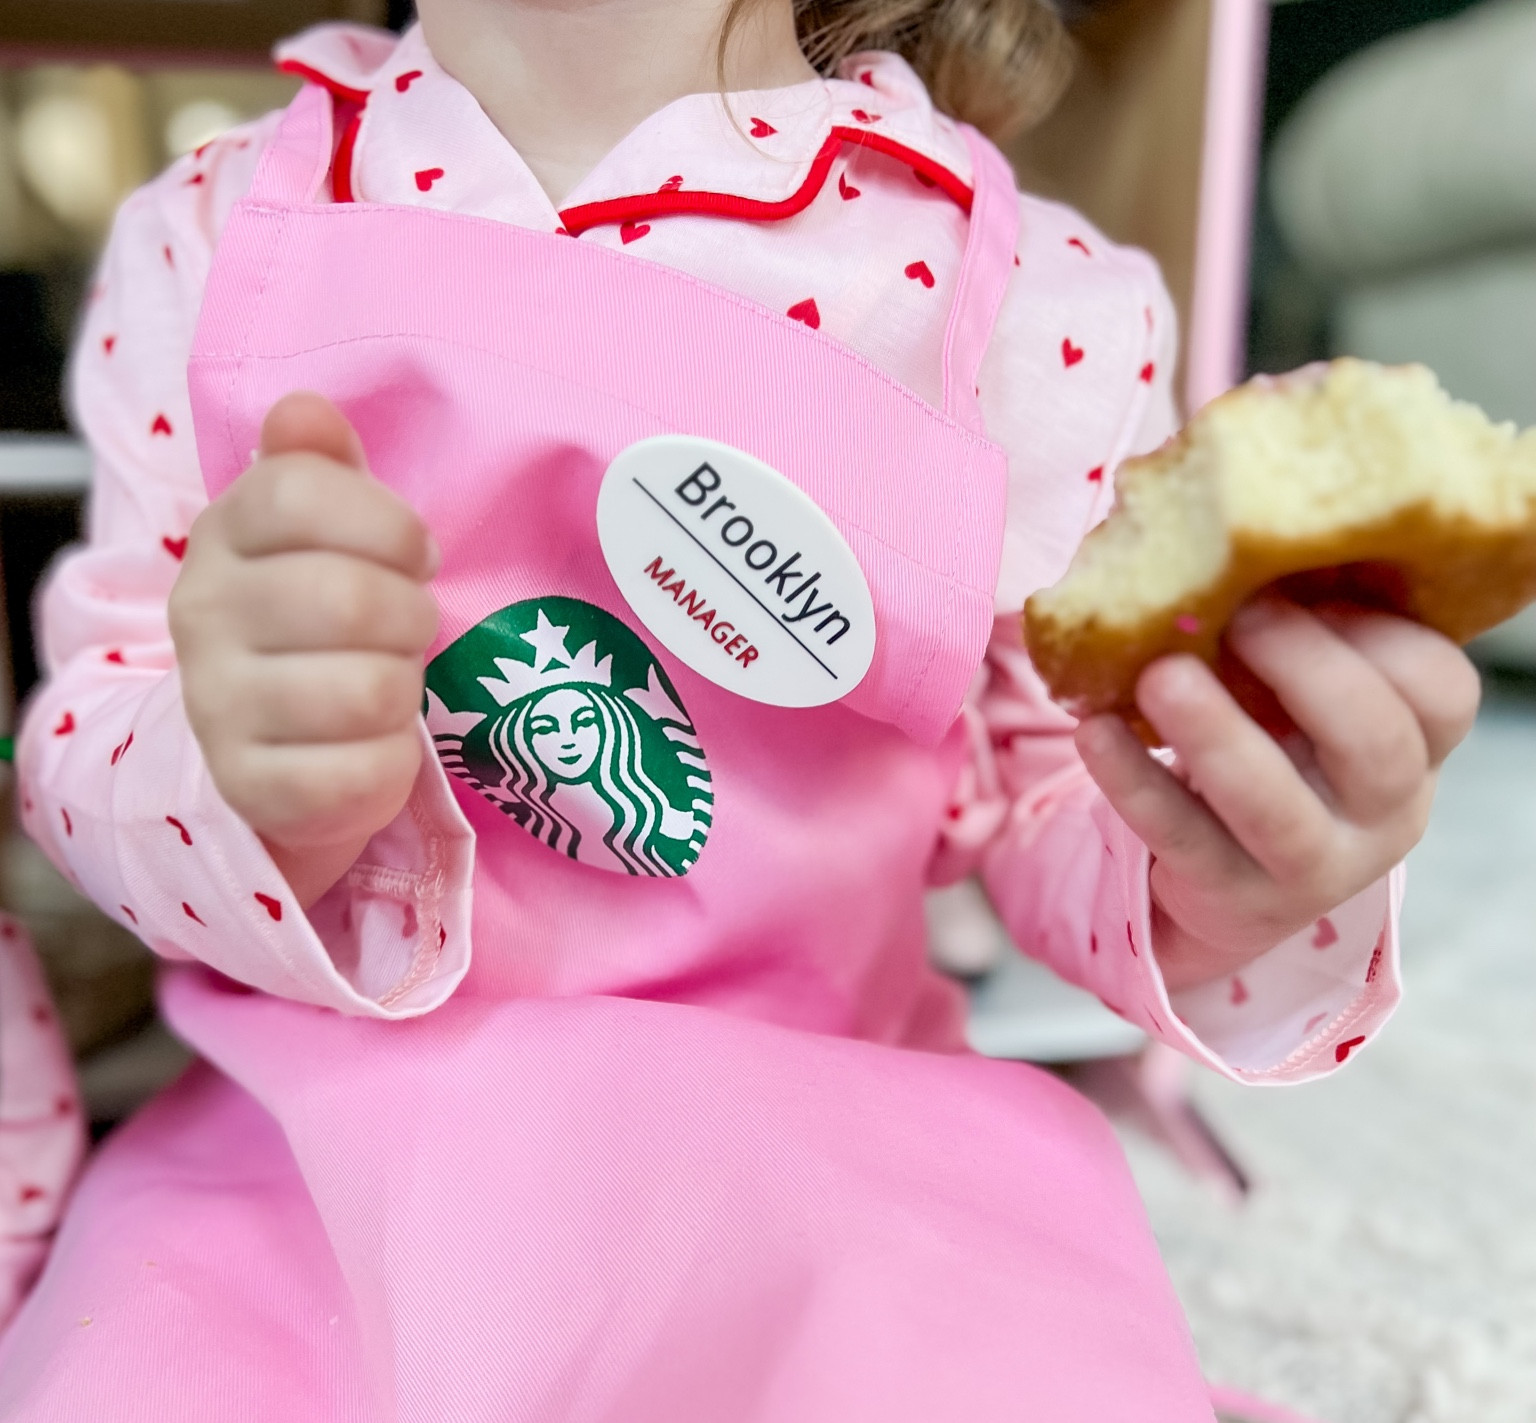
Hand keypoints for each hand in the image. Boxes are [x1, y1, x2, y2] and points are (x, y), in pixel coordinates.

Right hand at [169, 393, 438, 907]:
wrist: (268, 742)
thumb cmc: (315, 619)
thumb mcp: (318, 533)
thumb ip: (316, 467)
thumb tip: (305, 410)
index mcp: (223, 536)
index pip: (302, 495)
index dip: (387, 524)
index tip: (412, 552)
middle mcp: (204, 616)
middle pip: (352, 599)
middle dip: (411, 615)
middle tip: (408, 626)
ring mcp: (219, 708)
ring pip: (370, 690)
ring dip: (404, 687)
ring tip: (387, 682)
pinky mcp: (255, 789)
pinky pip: (363, 773)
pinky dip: (392, 762)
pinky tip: (371, 745)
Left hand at [1076, 598, 1479, 990]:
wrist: (1234, 881)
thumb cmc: (1276, 749)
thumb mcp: (1304, 698)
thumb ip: (1294, 631)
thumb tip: (1219, 533)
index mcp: (1417, 746)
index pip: (1440, 689)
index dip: (1377, 632)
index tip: (1296, 582)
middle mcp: (1385, 813)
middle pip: (1374, 743)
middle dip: (1305, 668)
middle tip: (1237, 615)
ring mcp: (1313, 866)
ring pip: (1276, 808)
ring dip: (1216, 734)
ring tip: (1159, 675)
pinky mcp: (1233, 897)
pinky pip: (1183, 839)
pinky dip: (1135, 781)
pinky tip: (1095, 729)